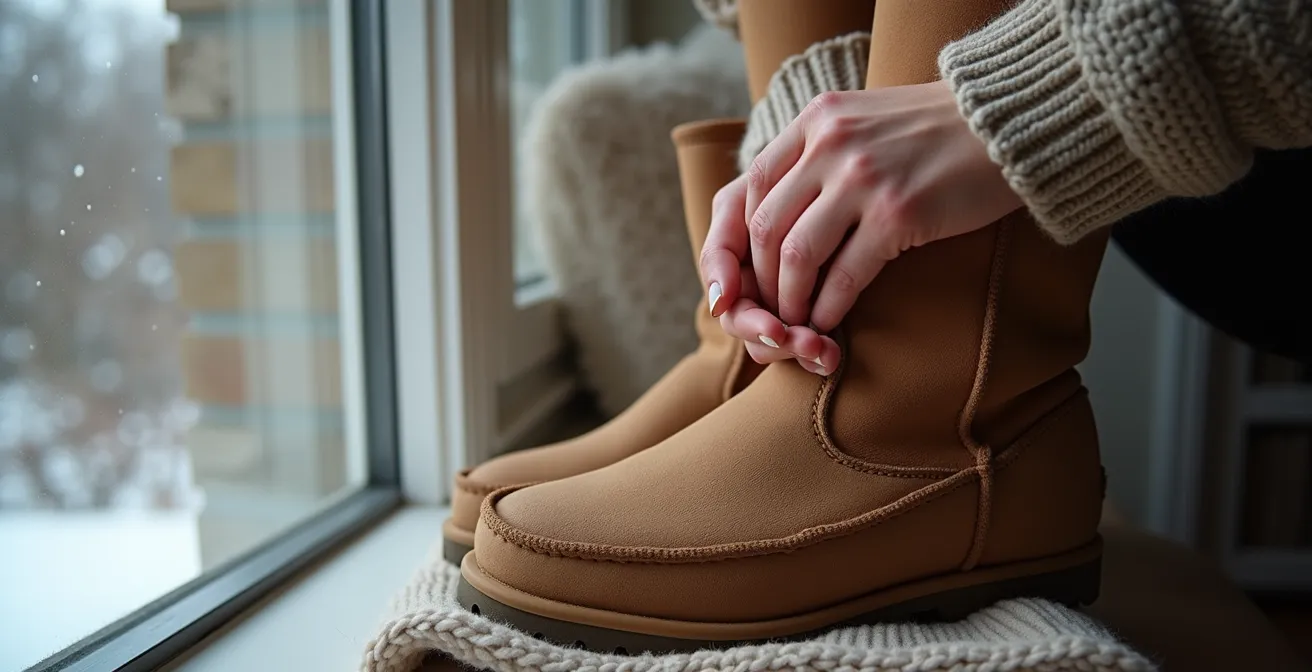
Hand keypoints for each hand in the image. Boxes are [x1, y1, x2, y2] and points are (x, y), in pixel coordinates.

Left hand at [702, 80, 1021, 345]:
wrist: (1010, 121)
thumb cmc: (939, 132)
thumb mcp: (865, 122)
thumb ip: (821, 154)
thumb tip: (779, 210)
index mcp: (816, 120)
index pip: (749, 188)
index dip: (738, 242)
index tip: (742, 277)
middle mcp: (831, 144)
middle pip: (764, 228)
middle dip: (759, 281)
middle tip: (769, 311)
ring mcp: (862, 178)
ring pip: (795, 255)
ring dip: (789, 301)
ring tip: (796, 324)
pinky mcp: (898, 213)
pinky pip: (844, 275)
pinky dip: (828, 307)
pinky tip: (828, 324)